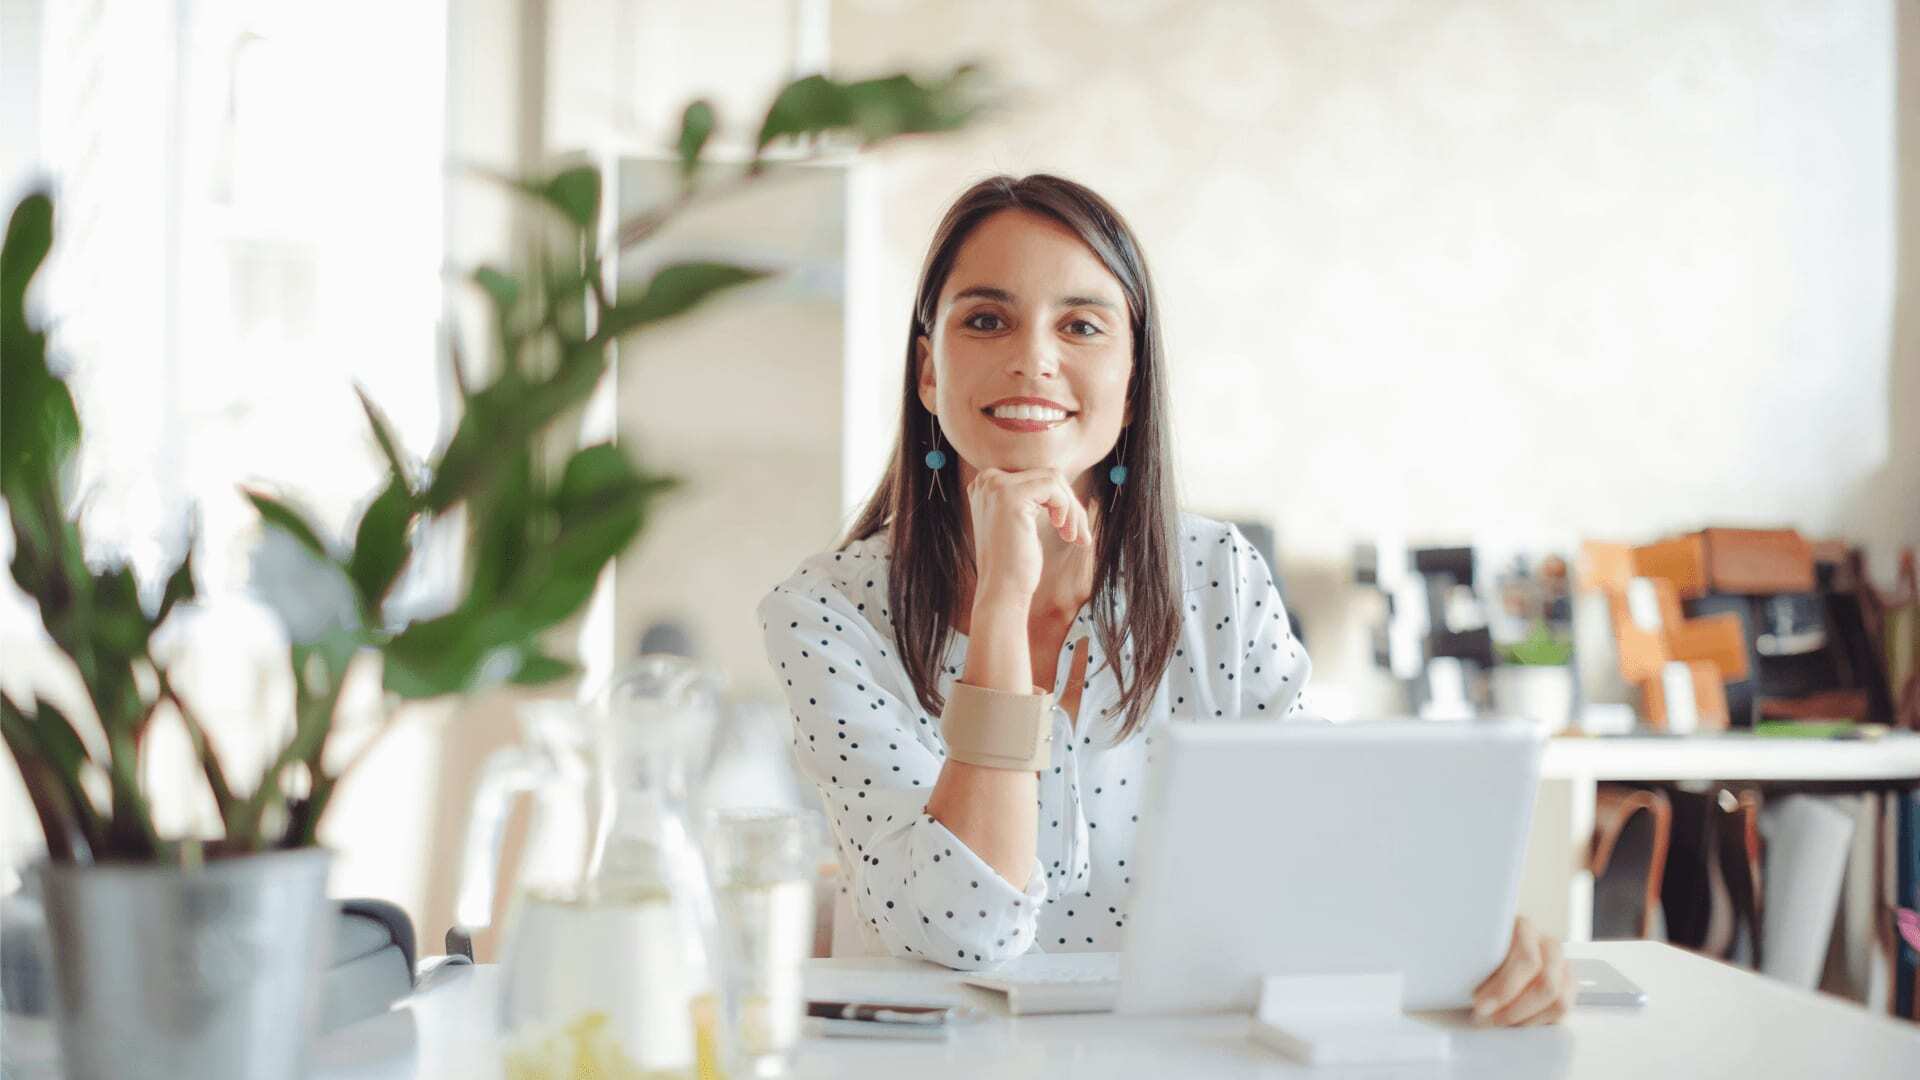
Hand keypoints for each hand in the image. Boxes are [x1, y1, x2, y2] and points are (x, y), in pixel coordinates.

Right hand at [965, 467, 1091, 604]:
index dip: (1058, 500)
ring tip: (1072, 536)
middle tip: (1077, 535)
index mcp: (985, 484)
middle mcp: (986, 480)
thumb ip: (1032, 497)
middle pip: (1046, 475)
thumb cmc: (1015, 563)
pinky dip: (1066, 509)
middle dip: (1069, 504)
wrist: (1002, 591)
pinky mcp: (1010, 495)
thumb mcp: (1022, 521)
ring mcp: (995, 486)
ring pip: (1053, 479)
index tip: (1068, 528)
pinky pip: (1054, 487)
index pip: (1035, 476)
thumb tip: (1062, 479)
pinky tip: (1062, 531)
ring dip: (1071, 508)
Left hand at [1470, 916, 1572, 1025]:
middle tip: (1485, 1019)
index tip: (1479, 1004)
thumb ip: (1470, 960)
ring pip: (1558, 999)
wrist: (1488, 956)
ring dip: (1525, 1018)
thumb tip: (1457, 979)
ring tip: (1497, 1022)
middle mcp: (1547, 943)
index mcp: (1524, 927)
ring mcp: (1562, 965)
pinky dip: (1538, 1022)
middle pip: (1545, 983)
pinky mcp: (1568, 987)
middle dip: (1513, 1008)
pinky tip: (1515, 1023)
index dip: (1503, 988)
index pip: (1526, 959)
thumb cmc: (1477, 952)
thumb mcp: (1470, 949)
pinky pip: (1562, 1011)